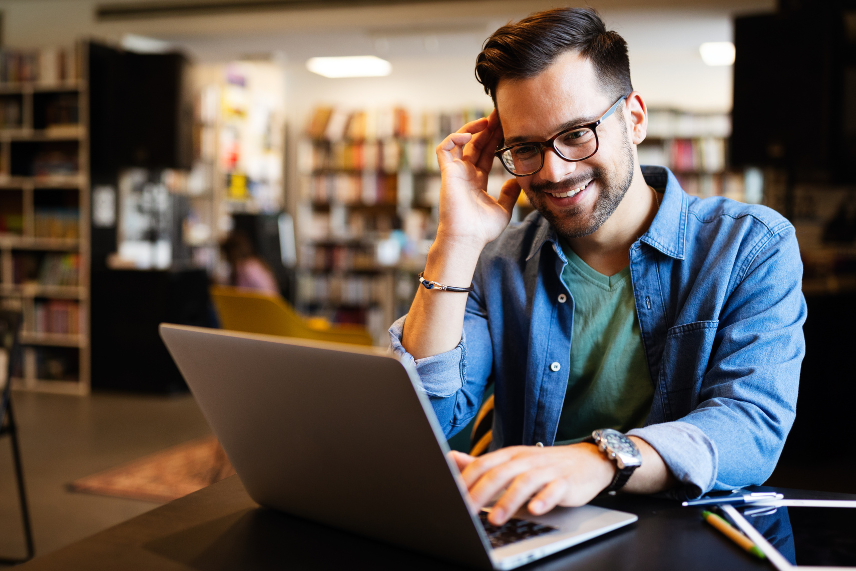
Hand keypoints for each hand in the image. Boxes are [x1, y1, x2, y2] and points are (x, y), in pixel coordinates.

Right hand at [435, 110, 521, 251]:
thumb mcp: (503, 209)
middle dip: (487, 128)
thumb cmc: (482, 229)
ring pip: (459, 141)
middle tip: (500, 113)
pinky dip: (454, 138)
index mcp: (476, 180)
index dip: (495, 139)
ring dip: (471, 128)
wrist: (467, 238)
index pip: (486, 153)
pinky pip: (444, 149)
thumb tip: (515, 181)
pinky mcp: (447, 173)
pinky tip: (469, 135)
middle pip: (475, 143)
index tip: (507, 127)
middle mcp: (465, 173)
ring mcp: (455, 172)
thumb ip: (508, 194)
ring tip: (487, 120)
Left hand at [456, 444, 615, 525]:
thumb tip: (450, 459)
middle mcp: (526, 459)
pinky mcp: (566, 482)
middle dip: (481, 492)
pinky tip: (535, 510)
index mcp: (510, 454)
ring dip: (508, 500)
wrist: (587, 461)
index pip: (483, 464)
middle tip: (466, 511)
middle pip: (500, 473)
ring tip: (495, 518)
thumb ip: (483, 464)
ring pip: (525, 482)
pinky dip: (544, 500)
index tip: (451, 496)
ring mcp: (547, 470)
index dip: (466, 479)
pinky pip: (554, 489)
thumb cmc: (544, 465)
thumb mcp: (512, 462)